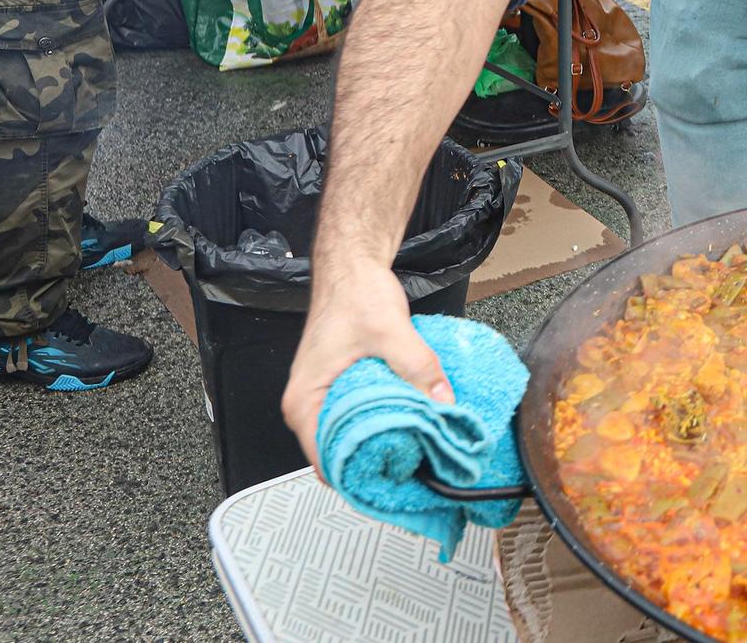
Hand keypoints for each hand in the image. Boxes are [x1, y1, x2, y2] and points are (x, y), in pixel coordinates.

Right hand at [283, 262, 452, 476]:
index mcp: (304, 401)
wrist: (352, 268)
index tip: (393, 479)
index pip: (326, 461)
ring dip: (384, 439)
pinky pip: (362, 416)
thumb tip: (443, 399)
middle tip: (414, 465)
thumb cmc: (353, 294)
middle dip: (377, 461)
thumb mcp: (390, 331)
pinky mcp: (342, 388)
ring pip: (353, 434)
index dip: (360, 475)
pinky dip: (385, 420)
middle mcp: (308, 405)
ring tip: (417, 447)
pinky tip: (410, 422)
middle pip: (341, 453)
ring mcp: (324, 397)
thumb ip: (418, 365)